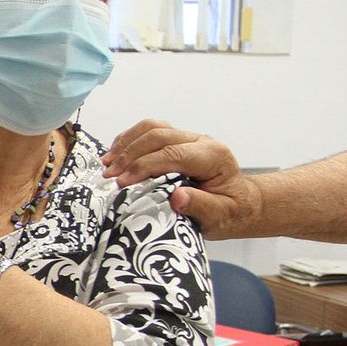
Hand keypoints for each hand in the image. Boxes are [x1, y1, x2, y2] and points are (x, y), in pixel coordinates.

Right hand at [100, 119, 263, 238]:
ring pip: (152, 128)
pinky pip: (150, 131)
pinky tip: (116, 155)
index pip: (172, 154)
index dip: (143, 166)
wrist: (239, 204)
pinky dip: (129, 140)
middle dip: (129, 155)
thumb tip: (178, 197)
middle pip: (158, 136)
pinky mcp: (177, 141)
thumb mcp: (220, 216)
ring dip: (126, 144)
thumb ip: (201, 206)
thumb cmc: (230, 211)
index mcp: (213, 157)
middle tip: (109, 175)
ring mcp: (188, 138)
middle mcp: (201, 142)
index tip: (122, 182)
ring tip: (107, 164)